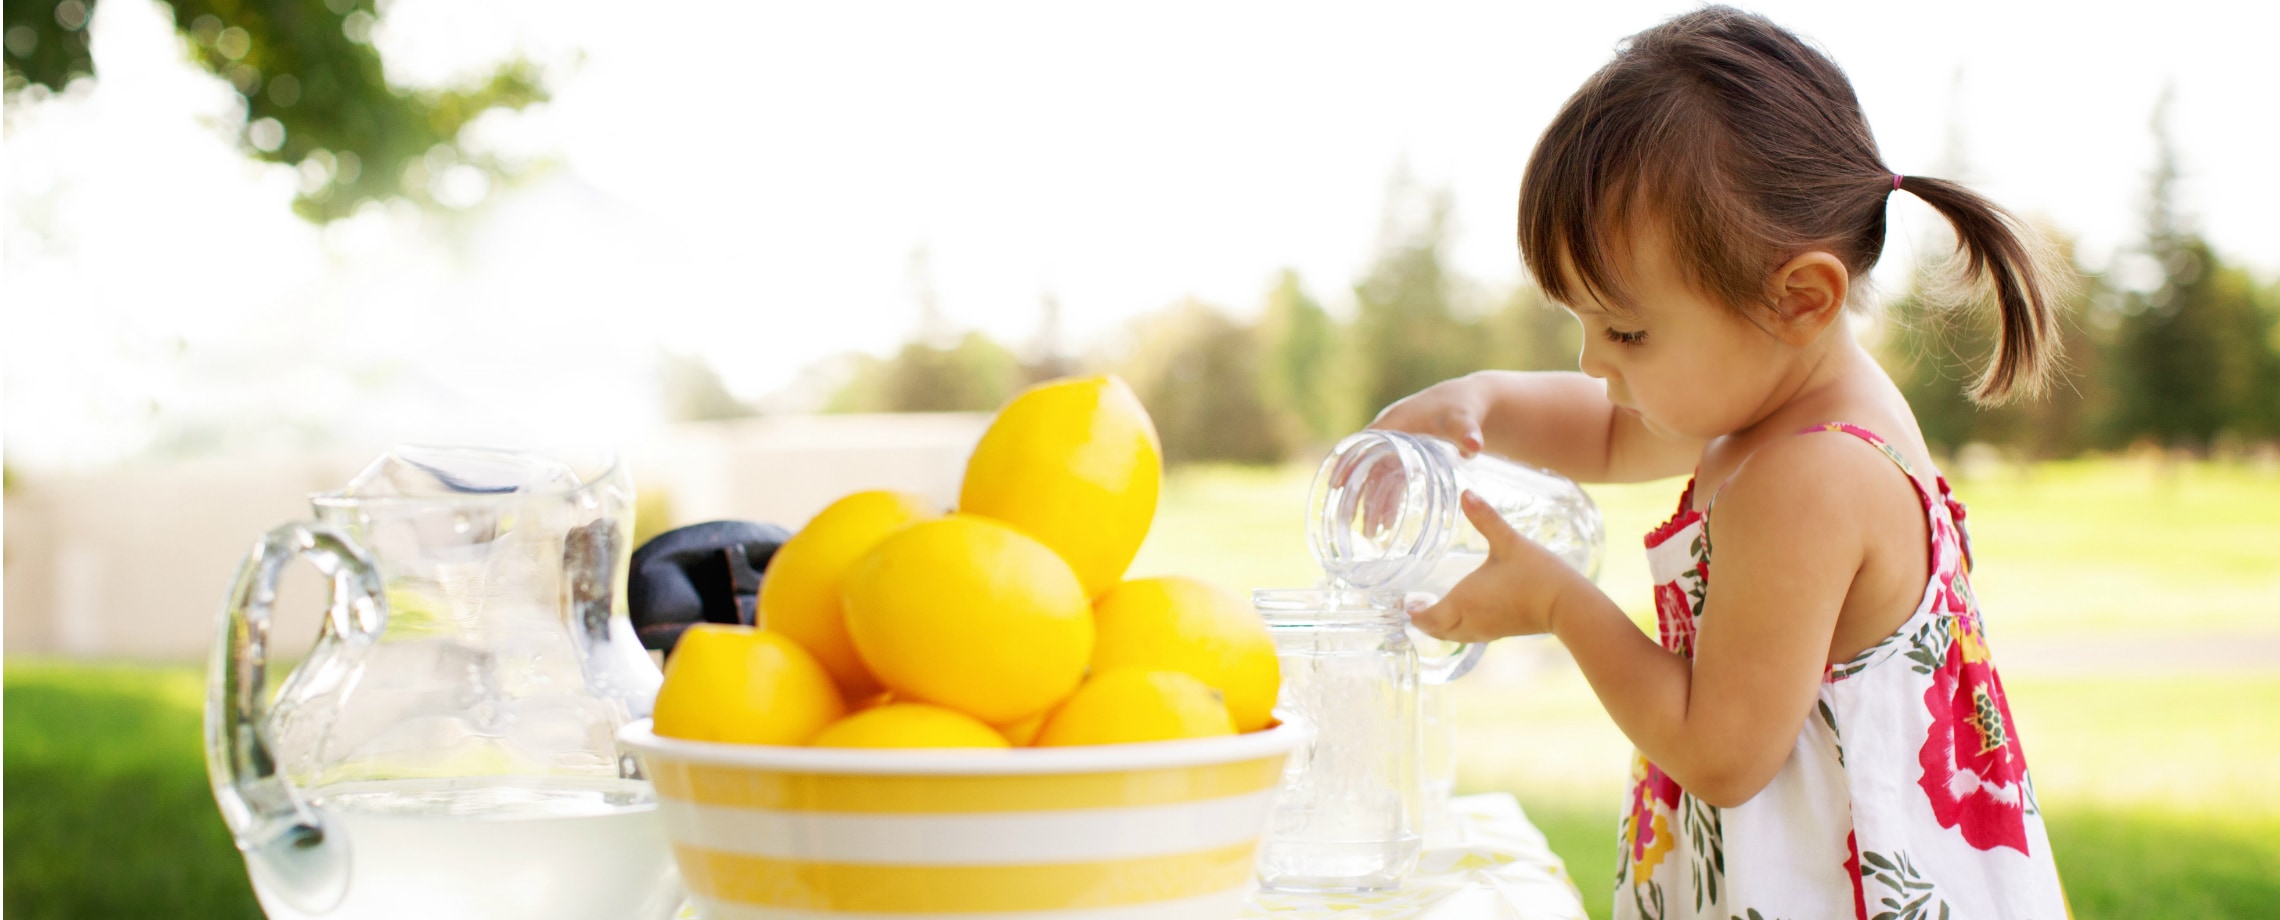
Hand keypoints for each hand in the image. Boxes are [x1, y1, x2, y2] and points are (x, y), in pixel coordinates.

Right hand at [1332, 375, 1493, 531]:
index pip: (1362, 444)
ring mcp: (1397, 448)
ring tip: (1372, 532)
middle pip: (1366, 466)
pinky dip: (1388, 500)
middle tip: (1353, 521)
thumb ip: (1466, 432)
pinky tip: (1387, 523)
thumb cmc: (1464, 407)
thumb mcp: (1463, 419)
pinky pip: (1391, 481)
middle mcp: (1391, 434)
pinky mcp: (1407, 459)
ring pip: (1378, 478)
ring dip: (1373, 503)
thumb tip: (1473, 446)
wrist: (1472, 402)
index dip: (1347, 463)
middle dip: (1359, 494)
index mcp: (1396, 422)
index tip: (1336, 485)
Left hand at [1409, 490, 1588, 642]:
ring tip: (1432, 611)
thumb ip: (1485, 517)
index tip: (1405, 603)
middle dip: (1422, 622)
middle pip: (1437, 631)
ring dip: (1440, 628)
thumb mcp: (1508, 541)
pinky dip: (1458, 629)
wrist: (1569, 606)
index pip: (1428, 618)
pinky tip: (1464, 614)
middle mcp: (1472, 621)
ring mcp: (1488, 630)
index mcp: (1465, 602)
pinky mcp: (1503, 633)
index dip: (1414, 613)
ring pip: (1454, 636)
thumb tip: (1465, 492)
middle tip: (1413, 607)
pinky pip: (1471, 636)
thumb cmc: (1537, 574)